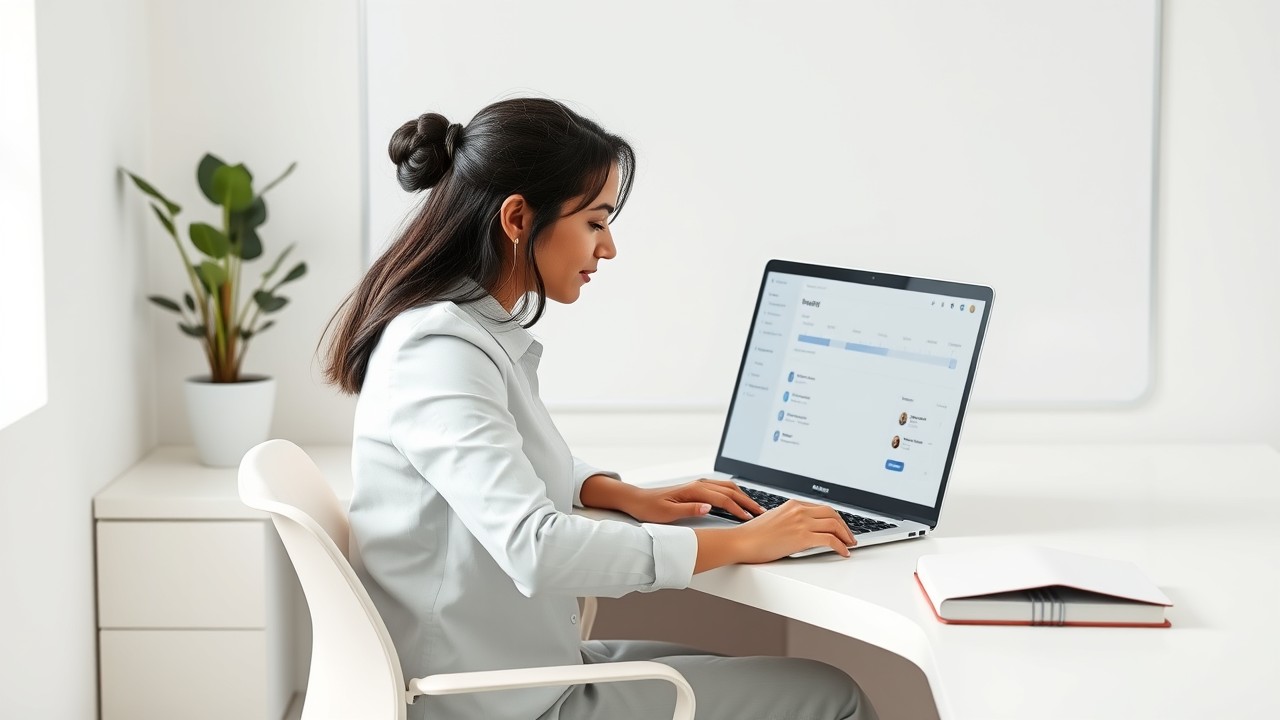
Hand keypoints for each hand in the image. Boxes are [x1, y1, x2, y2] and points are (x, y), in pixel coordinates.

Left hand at [621, 478, 766, 523]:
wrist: (637, 499)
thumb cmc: (650, 508)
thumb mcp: (667, 513)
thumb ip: (689, 509)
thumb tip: (708, 507)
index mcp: (693, 490)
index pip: (723, 499)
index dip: (738, 509)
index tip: (750, 518)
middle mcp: (698, 484)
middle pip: (730, 490)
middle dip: (747, 501)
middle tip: (761, 513)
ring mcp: (698, 485)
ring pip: (727, 487)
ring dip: (742, 496)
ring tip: (754, 508)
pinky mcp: (697, 488)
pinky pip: (721, 489)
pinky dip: (733, 494)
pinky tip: (738, 502)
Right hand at [730, 499, 855, 560]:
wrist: (742, 542)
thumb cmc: (752, 535)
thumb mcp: (773, 519)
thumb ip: (789, 519)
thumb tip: (800, 528)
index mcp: (792, 504)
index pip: (822, 508)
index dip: (835, 518)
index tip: (840, 527)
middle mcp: (799, 510)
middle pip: (832, 513)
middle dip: (844, 526)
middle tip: (849, 537)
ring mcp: (801, 523)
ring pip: (834, 524)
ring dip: (846, 536)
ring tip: (849, 545)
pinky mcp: (801, 537)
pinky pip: (830, 540)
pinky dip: (841, 546)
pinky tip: (843, 552)